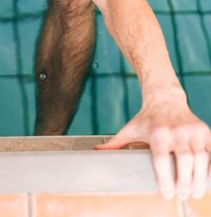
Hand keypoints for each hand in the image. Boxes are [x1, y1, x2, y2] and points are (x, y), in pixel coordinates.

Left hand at [95, 89, 210, 199]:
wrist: (165, 98)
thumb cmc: (146, 119)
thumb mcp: (130, 129)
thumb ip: (115, 143)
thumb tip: (95, 151)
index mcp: (157, 133)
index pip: (162, 159)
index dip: (166, 179)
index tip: (167, 194)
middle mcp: (176, 131)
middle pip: (185, 161)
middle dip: (185, 182)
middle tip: (182, 196)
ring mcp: (193, 131)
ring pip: (201, 158)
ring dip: (200, 179)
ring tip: (195, 193)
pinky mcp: (205, 131)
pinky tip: (207, 179)